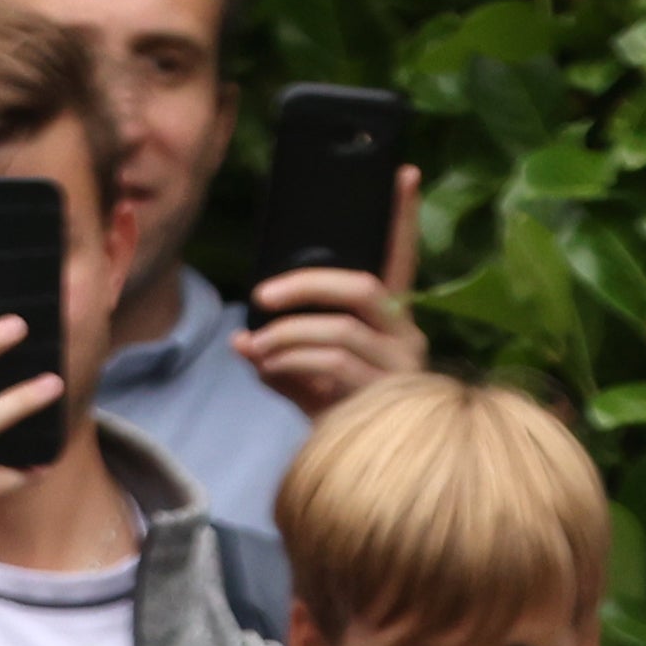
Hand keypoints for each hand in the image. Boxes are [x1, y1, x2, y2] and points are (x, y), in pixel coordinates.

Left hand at [237, 176, 427, 415]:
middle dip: (305, 284)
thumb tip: (238, 339)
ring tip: (257, 346)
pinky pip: (333, 363)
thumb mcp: (307, 379)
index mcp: (392, 320)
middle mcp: (406, 337)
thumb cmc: (338, 418)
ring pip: (340, 329)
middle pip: (361, 287)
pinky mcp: (386, 396)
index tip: (404, 171)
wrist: (363, 474)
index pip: (401, 259)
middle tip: (262, 296)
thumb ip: (278, 355)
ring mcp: (401, 367)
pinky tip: (268, 367)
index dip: (403, 217)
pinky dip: (291, 360)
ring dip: (287, 334)